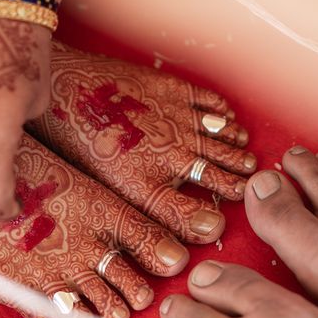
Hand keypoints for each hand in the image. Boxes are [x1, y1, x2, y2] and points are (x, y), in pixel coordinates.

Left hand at [28, 42, 255, 243]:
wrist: (66, 92)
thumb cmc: (87, 148)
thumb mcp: (127, 192)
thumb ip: (169, 212)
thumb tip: (208, 229)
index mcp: (168, 175)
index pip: (211, 189)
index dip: (229, 193)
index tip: (242, 196)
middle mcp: (181, 146)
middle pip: (220, 160)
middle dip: (238, 167)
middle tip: (251, 172)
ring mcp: (179, 115)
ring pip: (219, 131)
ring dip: (233, 140)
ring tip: (243, 146)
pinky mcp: (173, 88)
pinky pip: (209, 100)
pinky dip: (222, 110)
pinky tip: (226, 114)